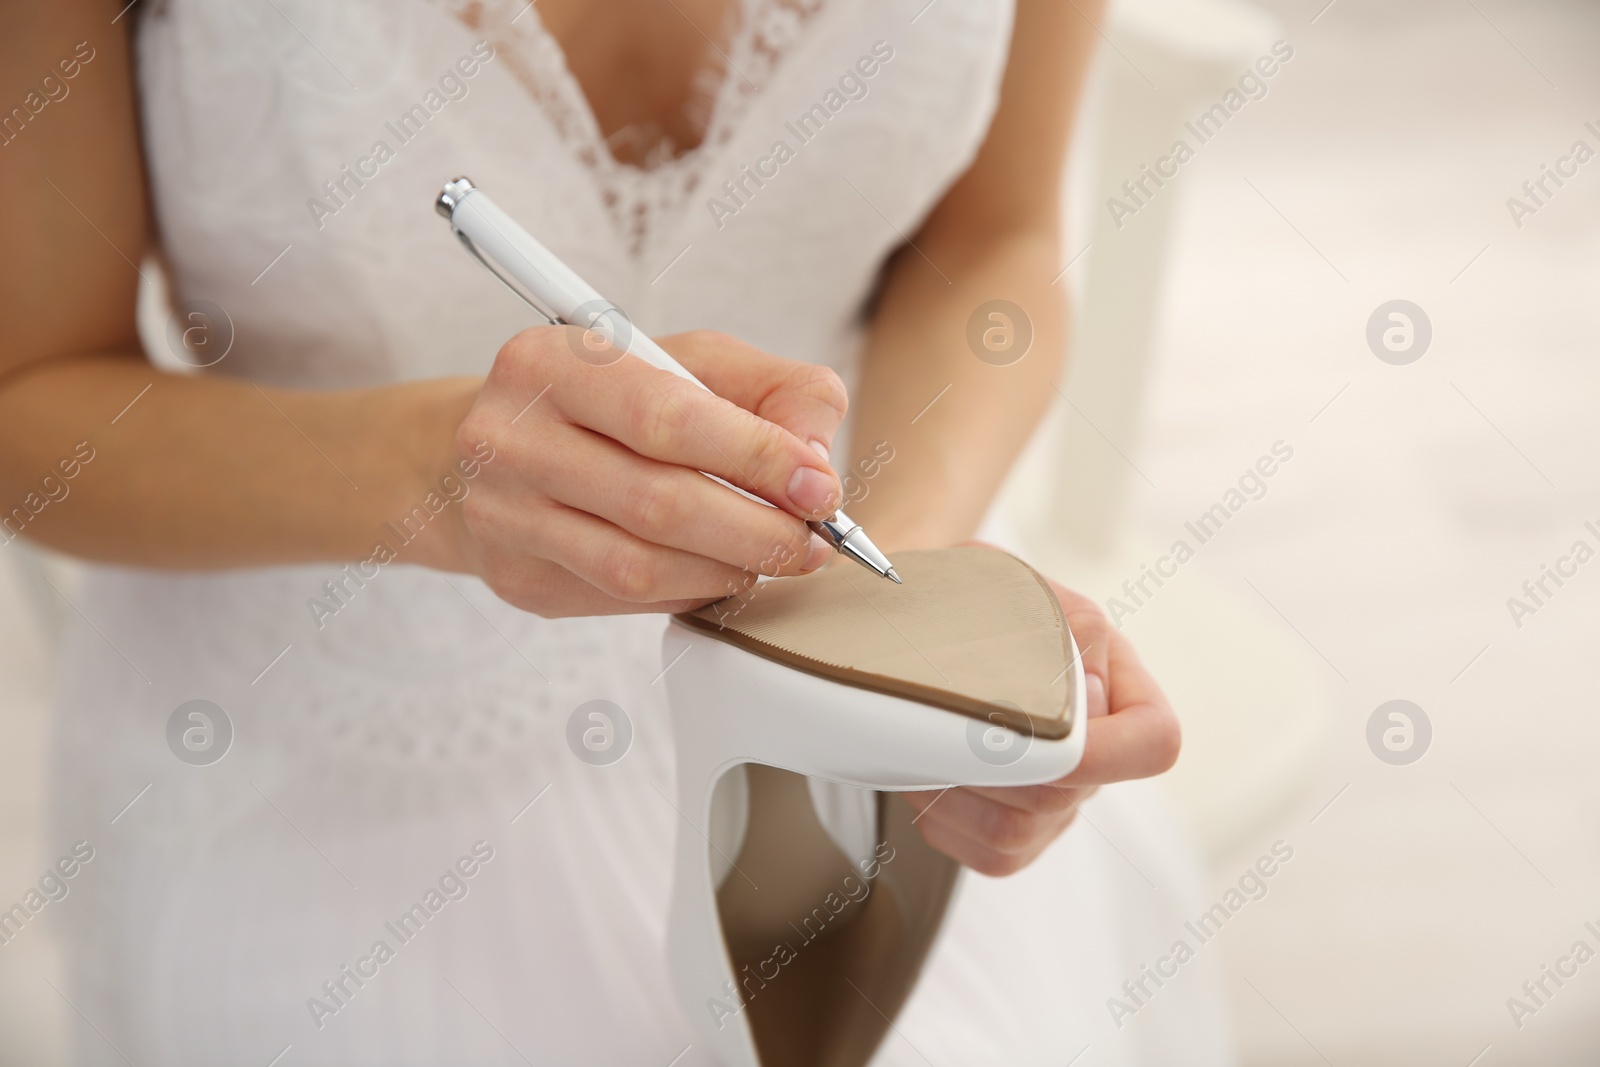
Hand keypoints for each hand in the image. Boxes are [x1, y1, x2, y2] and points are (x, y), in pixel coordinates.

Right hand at [448, 327, 848, 616]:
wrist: (486, 451)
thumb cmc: (605, 399)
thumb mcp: (688, 361)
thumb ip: (771, 389)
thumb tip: (815, 461)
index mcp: (552, 363)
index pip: (668, 418)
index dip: (757, 458)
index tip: (819, 487)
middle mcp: (511, 440)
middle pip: (658, 503)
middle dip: (758, 530)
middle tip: (814, 541)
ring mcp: (505, 518)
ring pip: (641, 567)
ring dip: (728, 569)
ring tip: (772, 556)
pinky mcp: (519, 580)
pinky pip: (625, 601)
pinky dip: (689, 590)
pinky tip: (715, 569)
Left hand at [905, 580, 1179, 875]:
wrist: (930, 636)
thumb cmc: (973, 605)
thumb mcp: (999, 580)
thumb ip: (1037, 611)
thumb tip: (1061, 660)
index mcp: (1116, 683)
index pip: (1153, 740)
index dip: (1109, 749)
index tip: (1052, 732)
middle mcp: (1096, 756)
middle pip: (1066, 792)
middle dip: (993, 759)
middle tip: (944, 718)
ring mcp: (1059, 806)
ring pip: (1018, 828)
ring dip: (956, 785)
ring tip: (923, 739)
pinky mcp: (1018, 842)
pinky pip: (989, 853)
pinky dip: (942, 816)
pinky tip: (924, 772)